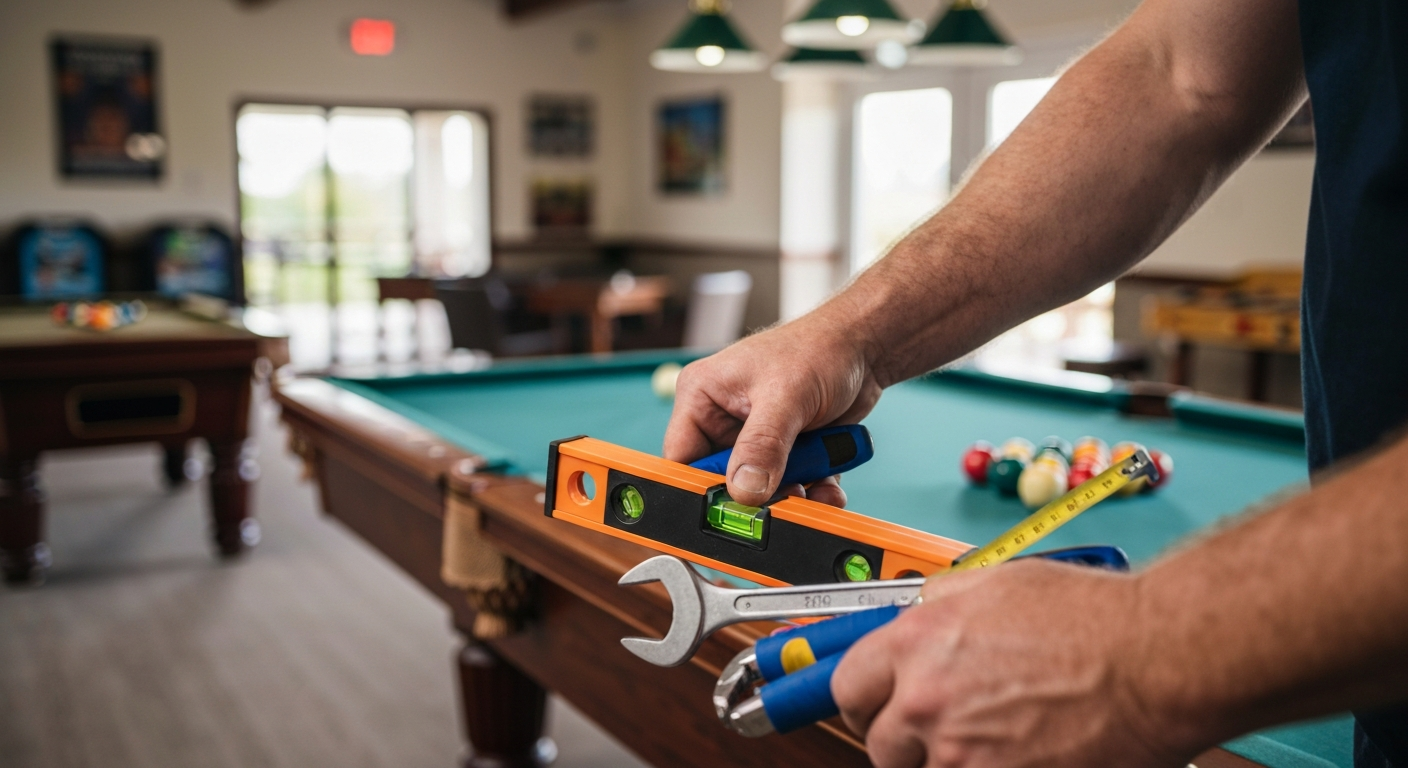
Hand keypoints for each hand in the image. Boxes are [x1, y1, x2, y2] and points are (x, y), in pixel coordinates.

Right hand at [663, 318, 881, 506]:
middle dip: (755, 496)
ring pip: (760, 489)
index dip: (700, 487)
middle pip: (722, 480)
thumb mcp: (786, 396)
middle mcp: (723, 419)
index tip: (726, 509)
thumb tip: (745, 489)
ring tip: (814, 488)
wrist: (865, 347)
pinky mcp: (785, 452)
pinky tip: (829, 486)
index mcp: (702, 396)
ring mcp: (755, 438)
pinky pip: (790, 486)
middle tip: (782, 498)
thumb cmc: (820, 349)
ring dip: (790, 496)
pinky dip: (811, 491)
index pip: (682, 457)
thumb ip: (763, 445)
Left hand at [832, 560, 1185, 767]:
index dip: (862, 699)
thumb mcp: (993, 583)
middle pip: (879, 743)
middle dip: (902, 739)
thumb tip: (907, 618)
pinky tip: (1019, 753)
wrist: (1155, 659)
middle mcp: (928, 700)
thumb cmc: (1092, 617)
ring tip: (993, 739)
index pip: (848, 686)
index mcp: (917, 643)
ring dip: (944, 762)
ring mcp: (961, 752)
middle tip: (937, 730)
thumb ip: (936, 606)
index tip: (871, 706)